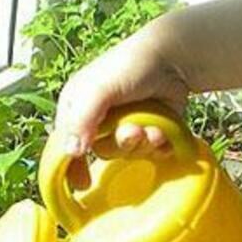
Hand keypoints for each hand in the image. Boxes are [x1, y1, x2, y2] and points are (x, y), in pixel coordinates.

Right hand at [55, 17, 189, 155]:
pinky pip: (152, 152)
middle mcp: (100, 119)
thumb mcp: (100, 89)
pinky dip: (160, 144)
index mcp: (78, 106)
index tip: (82, 183)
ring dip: (143, 143)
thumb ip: (82, 118)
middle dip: (122, 144)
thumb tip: (71, 152)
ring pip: (129, 153)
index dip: (73, 164)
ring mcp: (126, 125)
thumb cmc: (130, 66)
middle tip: (134, 131)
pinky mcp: (151, 130)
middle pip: (104, 151)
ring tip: (152, 127)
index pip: (68, 143)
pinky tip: (164, 130)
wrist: (174, 58)